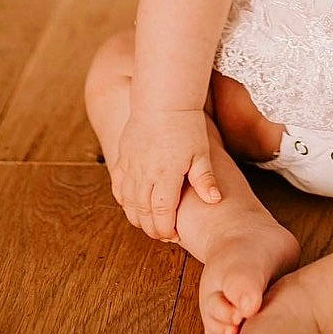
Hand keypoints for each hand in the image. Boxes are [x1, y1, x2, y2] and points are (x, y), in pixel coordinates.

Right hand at [112, 109, 221, 241]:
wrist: (163, 98)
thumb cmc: (187, 125)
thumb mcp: (200, 152)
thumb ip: (205, 179)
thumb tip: (214, 200)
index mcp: (165, 174)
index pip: (161, 212)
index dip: (165, 228)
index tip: (173, 235)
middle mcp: (144, 172)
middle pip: (142, 212)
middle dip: (151, 228)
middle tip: (162, 234)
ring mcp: (131, 165)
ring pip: (127, 202)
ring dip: (136, 217)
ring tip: (149, 223)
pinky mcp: (123, 156)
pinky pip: (118, 186)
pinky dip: (124, 200)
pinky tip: (132, 205)